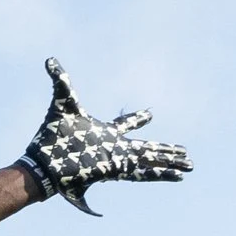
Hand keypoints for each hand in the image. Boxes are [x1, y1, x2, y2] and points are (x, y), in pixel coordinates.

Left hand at [19, 59, 190, 214]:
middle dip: (165, 149)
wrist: (44, 162)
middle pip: (146, 148)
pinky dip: (162, 174)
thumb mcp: (61, 102)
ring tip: (191, 164)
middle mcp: (115, 148)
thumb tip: (49, 60)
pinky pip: (145, 173)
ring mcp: (117, 160)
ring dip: (171, 162)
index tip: (150, 114)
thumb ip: (60, 80)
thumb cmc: (51, 136)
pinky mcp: (118, 171)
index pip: (124, 125)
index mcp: (105, 134)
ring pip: (150, 161)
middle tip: (184, 150)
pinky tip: (179, 176)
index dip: (137, 119)